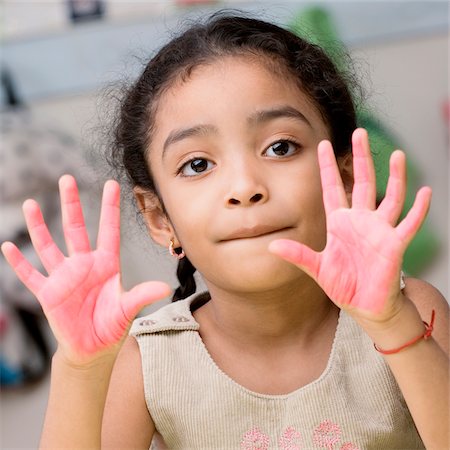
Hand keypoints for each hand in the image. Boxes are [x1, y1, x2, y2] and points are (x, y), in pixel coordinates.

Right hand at [1, 175, 170, 364]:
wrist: (92, 349)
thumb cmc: (112, 326)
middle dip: (71, 204)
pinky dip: (19, 262)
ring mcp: (64, 277)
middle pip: (76, 228)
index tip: (112, 183)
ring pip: (48, 245)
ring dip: (38, 226)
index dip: (110, 207)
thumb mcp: (127, 309)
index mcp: (107, 264)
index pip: (109, 230)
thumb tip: (165, 287)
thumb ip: (142, 296)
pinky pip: (30, 274)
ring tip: (30, 204)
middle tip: (67, 179)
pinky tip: (8, 246)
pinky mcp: (48, 292)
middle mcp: (84, 264)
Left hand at [269, 128, 430, 323]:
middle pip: (362, 182)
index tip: (322, 145)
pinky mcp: (394, 245)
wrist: (366, 306)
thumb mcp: (317, 268)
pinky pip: (409, 224)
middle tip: (360, 132)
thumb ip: (298, 255)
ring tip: (397, 154)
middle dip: (361, 158)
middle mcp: (360, 221)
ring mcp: (379, 230)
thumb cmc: (344, 285)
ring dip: (395, 176)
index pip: (332, 188)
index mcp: (339, 223)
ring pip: (390, 196)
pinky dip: (418, 210)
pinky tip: (425, 192)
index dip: (328, 167)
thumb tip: (271, 246)